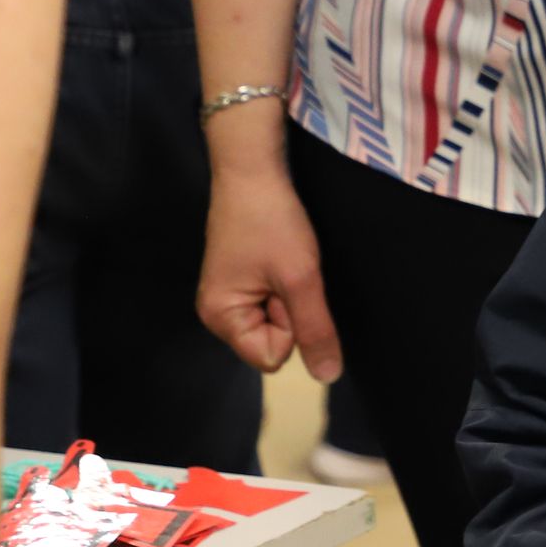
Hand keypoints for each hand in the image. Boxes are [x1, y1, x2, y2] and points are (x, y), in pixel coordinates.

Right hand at [196, 161, 341, 379]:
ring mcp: (229, 296)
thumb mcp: (300, 278)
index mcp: (220, 319)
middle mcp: (217, 314)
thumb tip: (327, 377)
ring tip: (282, 259)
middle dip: (290, 308)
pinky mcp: (242, 280)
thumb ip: (315, 329)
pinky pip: (274, 300)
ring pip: (278, 320)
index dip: (290, 324)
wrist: (253, 169)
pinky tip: (280, 256)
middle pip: (274, 340)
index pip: (272, 356)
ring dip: (290, 293)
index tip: (284, 284)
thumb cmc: (272, 220)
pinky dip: (286, 282)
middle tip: (284, 268)